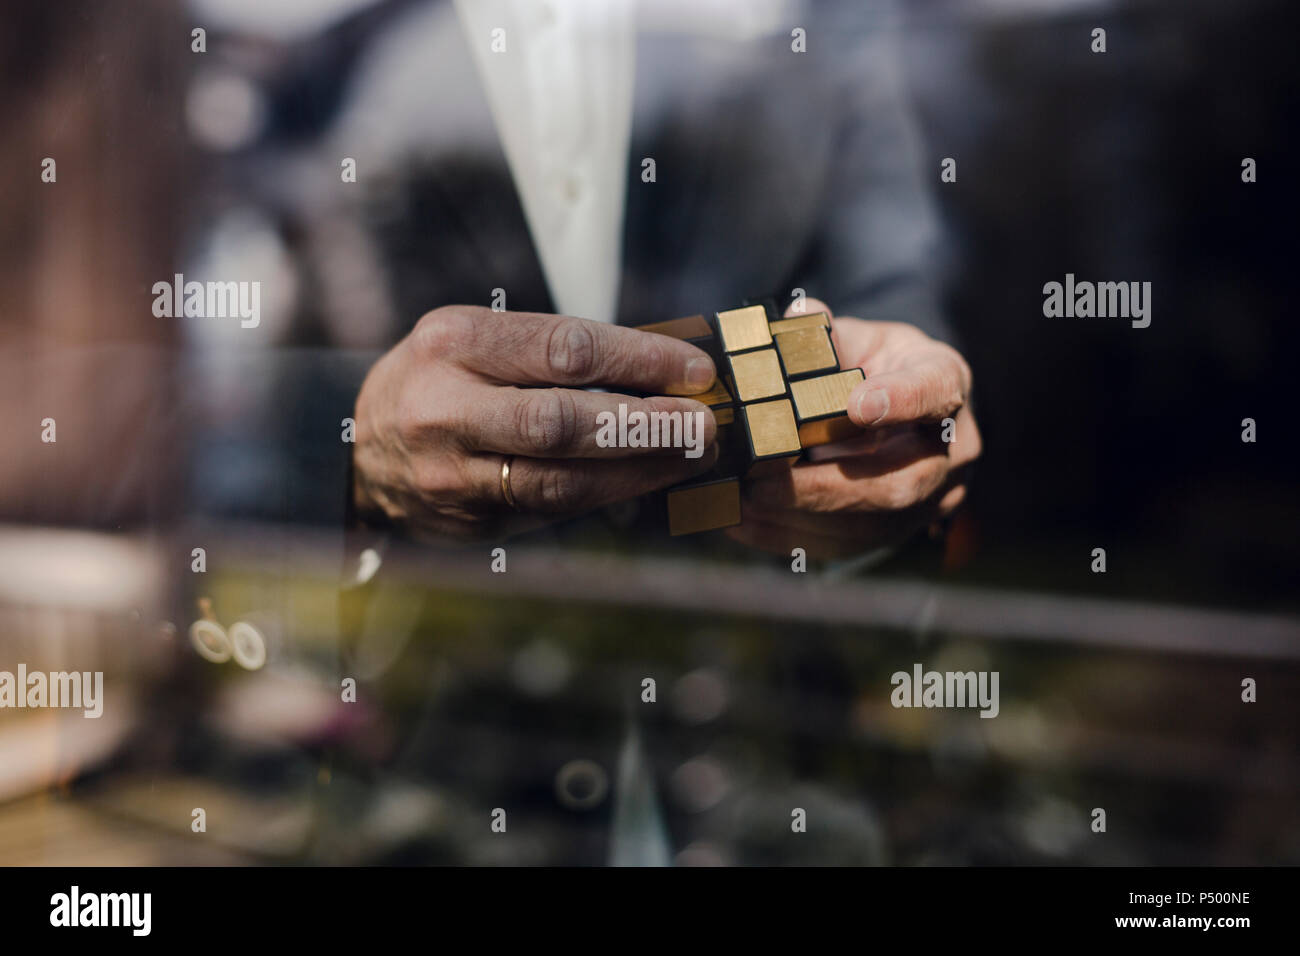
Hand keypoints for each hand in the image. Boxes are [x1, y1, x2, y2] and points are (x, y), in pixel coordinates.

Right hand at [352, 305, 719, 540]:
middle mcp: (445, 409)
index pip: (563, 349)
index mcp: (453, 343)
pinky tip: (651, 480)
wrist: (356, 450)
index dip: (639, 360)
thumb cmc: (441, 378)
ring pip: (560, 480)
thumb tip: (662, 367)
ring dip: (640, 469)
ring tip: (694, 455)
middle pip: (561, 421)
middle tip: (706, 423)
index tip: (696, 368)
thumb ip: (552, 351)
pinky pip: (550, 511)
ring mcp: (450, 474)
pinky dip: (609, 494)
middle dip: (646, 425)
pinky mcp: (467, 521)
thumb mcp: (474, 338)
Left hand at [728, 298, 980, 558]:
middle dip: (826, 488)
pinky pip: (849, 545)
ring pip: (873, 524)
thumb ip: (828, 332)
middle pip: (900, 481)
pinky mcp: (899, 529)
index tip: (858, 405)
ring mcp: (932, 498)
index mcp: (945, 382)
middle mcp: (953, 449)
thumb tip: (798, 315)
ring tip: (742, 505)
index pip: (934, 391)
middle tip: (763, 482)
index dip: (900, 401)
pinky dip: (791, 537)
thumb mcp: (861, 336)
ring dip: (800, 518)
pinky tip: (744, 525)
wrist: (904, 404)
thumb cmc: (878, 364)